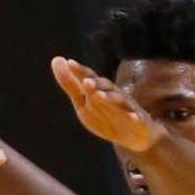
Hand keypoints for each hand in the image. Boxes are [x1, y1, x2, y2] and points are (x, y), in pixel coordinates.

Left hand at [50, 56, 167, 152]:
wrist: (133, 135)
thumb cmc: (105, 114)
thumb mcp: (83, 101)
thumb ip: (71, 84)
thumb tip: (56, 59)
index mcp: (99, 90)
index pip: (89, 77)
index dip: (80, 71)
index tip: (70, 63)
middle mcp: (114, 94)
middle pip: (105, 86)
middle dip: (95, 84)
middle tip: (85, 81)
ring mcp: (127, 107)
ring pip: (119, 100)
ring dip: (109, 97)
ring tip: (99, 96)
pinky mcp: (138, 120)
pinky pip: (137, 118)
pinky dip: (135, 116)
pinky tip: (133, 117)